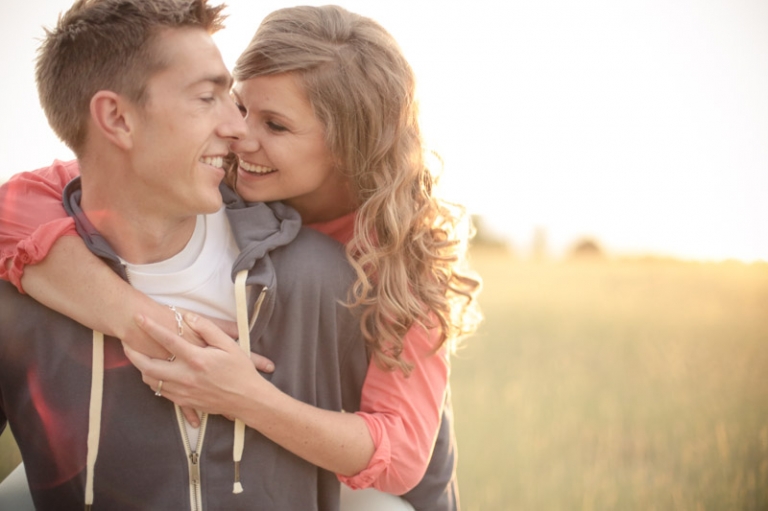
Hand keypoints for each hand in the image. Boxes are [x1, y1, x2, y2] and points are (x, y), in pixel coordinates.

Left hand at [124, 312, 275, 419]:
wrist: (247, 400)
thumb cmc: (240, 371)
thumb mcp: (230, 346)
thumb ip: (208, 329)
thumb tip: (189, 317)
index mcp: (198, 360)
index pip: (168, 340)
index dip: (151, 327)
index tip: (138, 317)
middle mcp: (186, 377)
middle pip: (149, 366)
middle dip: (133, 354)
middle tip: (125, 342)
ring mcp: (183, 391)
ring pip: (151, 381)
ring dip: (141, 368)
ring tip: (136, 357)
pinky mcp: (184, 402)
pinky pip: (161, 391)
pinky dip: (153, 381)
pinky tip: (153, 373)